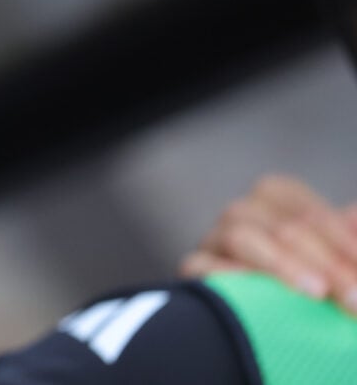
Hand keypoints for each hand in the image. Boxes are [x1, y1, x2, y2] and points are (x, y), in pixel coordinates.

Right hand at [179, 174, 356, 312]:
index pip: (304, 209)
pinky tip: (260, 299)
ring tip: (316, 293)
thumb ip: (345, 241)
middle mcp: (241, 216)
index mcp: (275, 203)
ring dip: (282, 264)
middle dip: (324, 261)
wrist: (263, 331)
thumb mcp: (332, 263)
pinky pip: (201, 266)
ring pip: (238, 235)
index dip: (340, 239)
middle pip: (277, 223)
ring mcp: (212, 241)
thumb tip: (355, 217)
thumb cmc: (312, 291)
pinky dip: (230, 277)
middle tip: (355, 298)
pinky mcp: (192, 271)